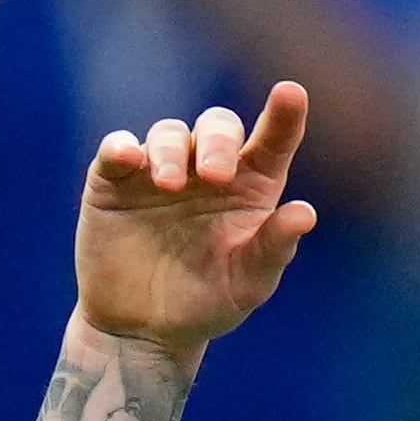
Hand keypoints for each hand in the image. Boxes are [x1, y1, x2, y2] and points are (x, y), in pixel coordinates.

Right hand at [75, 85, 316, 349]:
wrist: (146, 328)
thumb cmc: (210, 302)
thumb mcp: (250, 282)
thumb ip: (275, 247)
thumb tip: (305, 212)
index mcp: (251, 189)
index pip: (273, 142)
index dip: (284, 115)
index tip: (292, 92)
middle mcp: (208, 171)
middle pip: (219, 126)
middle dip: (219, 141)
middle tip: (215, 176)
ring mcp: (160, 172)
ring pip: (170, 133)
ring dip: (172, 151)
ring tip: (171, 186)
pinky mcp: (114, 182)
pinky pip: (117, 149)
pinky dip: (122, 147)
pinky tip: (128, 157)